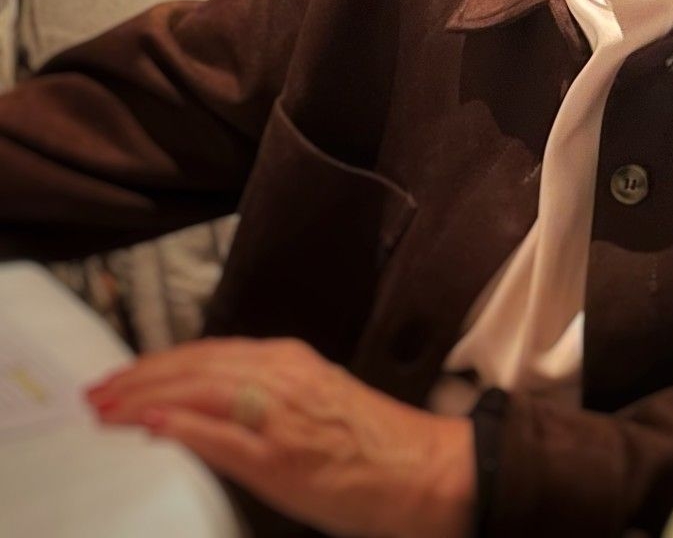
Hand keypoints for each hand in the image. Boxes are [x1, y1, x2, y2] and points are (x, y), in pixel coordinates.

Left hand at [86, 337, 473, 537]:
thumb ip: (265, 399)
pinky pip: (220, 435)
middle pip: (194, 368)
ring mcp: (281, 415)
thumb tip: (207, 409)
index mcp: (291, 363)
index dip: (157, 364)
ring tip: (106, 409)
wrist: (423, 472)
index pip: (208, 353)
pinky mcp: (281, 456)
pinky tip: (150, 425)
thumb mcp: (316, 404)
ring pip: (199, 392)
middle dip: (138, 379)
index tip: (119, 379)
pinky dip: (181, 426)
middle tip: (94, 395)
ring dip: (144, 398)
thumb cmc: (372, 447)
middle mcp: (283, 377)